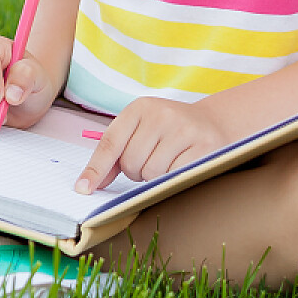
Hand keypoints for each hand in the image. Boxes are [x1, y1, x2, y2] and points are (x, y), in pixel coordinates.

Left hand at [75, 97, 233, 193]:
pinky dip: (173, 179)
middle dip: (137, 171)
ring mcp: (184, 129)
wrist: (214, 123)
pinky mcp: (204, 146)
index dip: (96, 169)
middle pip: (131, 163)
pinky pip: (173, 177)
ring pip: (151, 173)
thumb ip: (116, 154)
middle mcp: (161, 114)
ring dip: (155, 177)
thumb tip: (90, 184)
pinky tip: (182, 166)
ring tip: (168, 162)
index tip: (84, 189)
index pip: (110, 143)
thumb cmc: (169, 132)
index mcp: (140, 108)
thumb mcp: (141, 130)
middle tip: (152, 161)